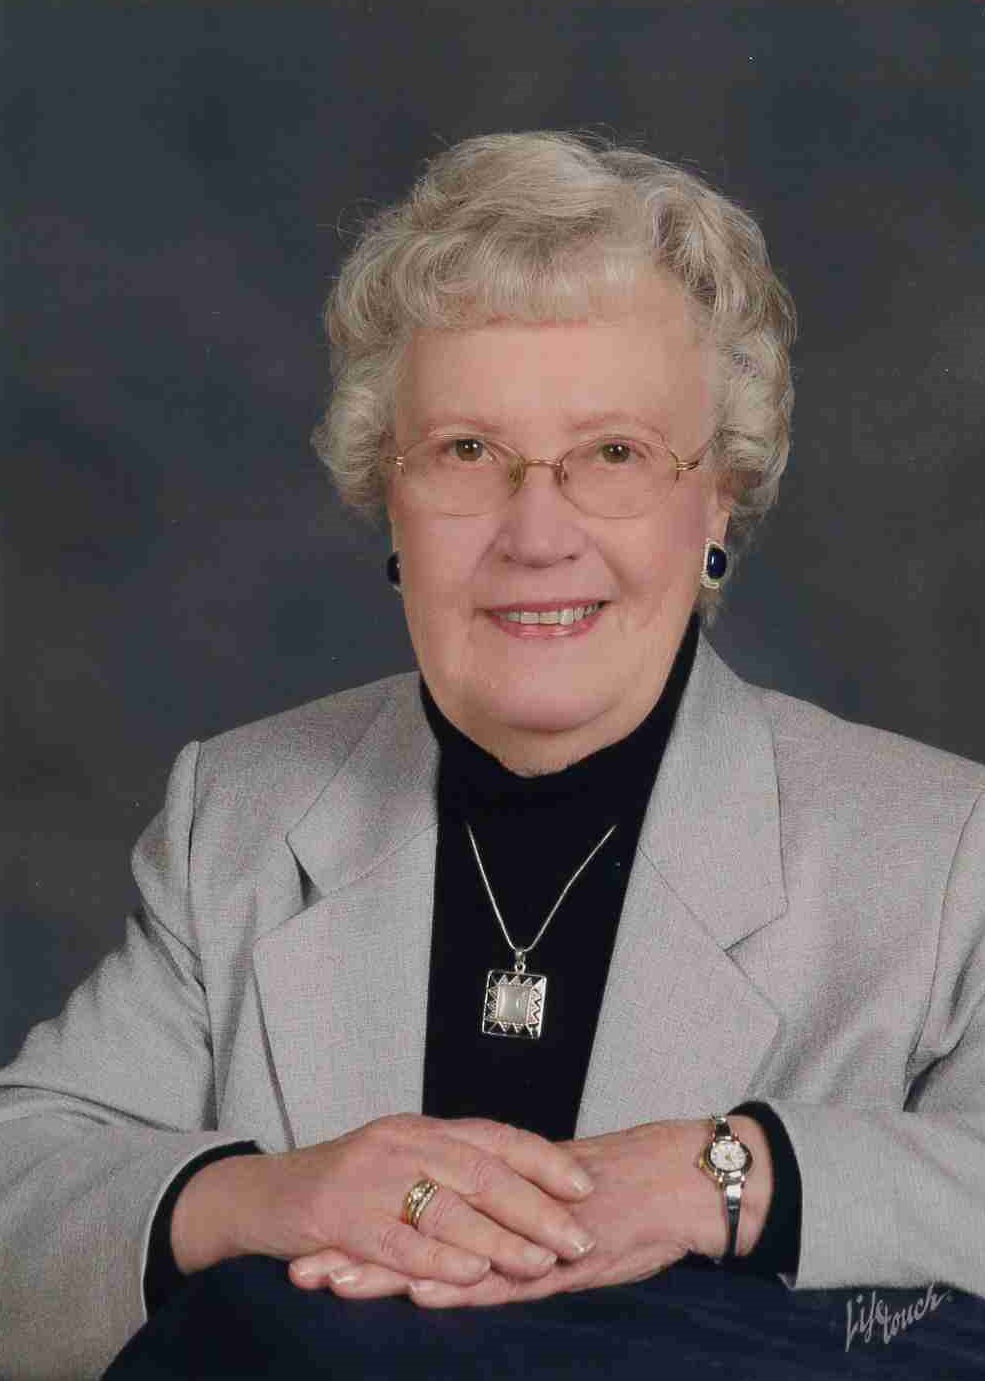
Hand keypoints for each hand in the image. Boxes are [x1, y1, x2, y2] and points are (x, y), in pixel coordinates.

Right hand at [171, 1113, 595, 1291]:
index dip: (543, 1160)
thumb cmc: (342, 1186)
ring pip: (448, 1207)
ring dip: (500, 1238)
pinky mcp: (341, 1216)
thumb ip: (450, 1171)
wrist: (260, 1195)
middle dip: (537, 1207)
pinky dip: (439, 1259)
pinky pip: (399, 1241)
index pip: (494, 1137)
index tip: (585, 1185)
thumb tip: (523, 1191)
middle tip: (580, 1238)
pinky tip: (473, 1275)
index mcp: (421, 1129)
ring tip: (542, 1262)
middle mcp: (402, 1143)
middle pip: (481, 1172)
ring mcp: (370, 1177)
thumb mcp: (399, 1163)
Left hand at [300, 1116, 772, 1306]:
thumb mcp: (552, 1208)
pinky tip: (424, 1294)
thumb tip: (468, 1240)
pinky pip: (505, 1274)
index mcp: (491, 1195)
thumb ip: (507, 1223)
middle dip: (358, 1252)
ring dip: (390, 1272)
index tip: (315, 1247)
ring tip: (335, 1285)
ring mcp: (526, 1233)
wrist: (678, 1181)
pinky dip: (465, 1283)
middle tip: (302, 1268)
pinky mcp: (559, 1257)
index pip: (416, 1214)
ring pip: (447, 1254)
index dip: (367, 1232)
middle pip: (417, 1231)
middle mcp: (499, 1208)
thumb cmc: (619, 1199)